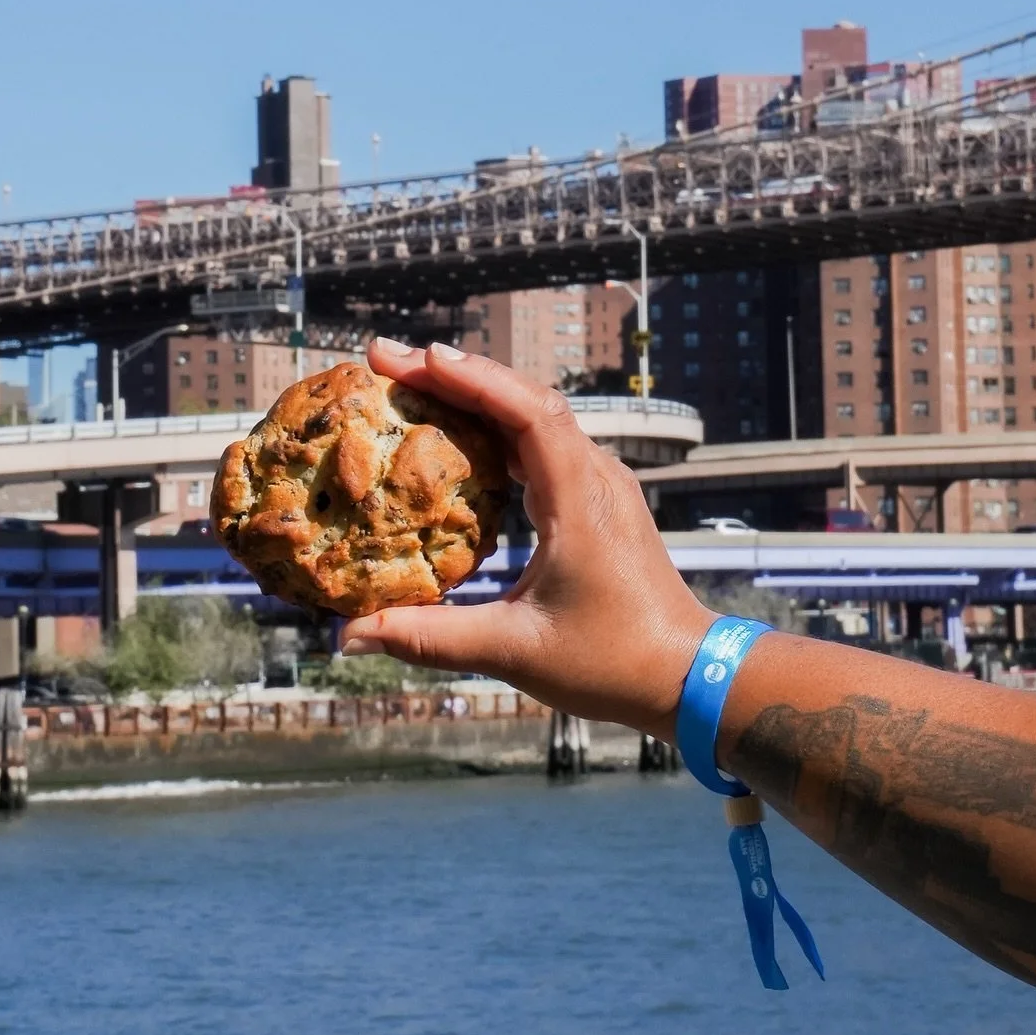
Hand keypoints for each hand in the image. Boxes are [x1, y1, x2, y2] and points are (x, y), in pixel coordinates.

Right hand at [341, 340, 714, 737]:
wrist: (685, 676)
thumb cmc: (612, 662)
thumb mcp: (513, 651)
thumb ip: (429, 638)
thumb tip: (350, 636)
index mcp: (581, 499)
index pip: (528, 412)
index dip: (473, 379)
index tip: (418, 358)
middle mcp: (595, 478)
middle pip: (524, 400)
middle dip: (456, 374)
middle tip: (388, 360)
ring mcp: (598, 486)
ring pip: (533, 418)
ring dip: (475, 395)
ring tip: (412, 384)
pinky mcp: (594, 501)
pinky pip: (541, 445)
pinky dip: (495, 428)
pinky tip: (456, 436)